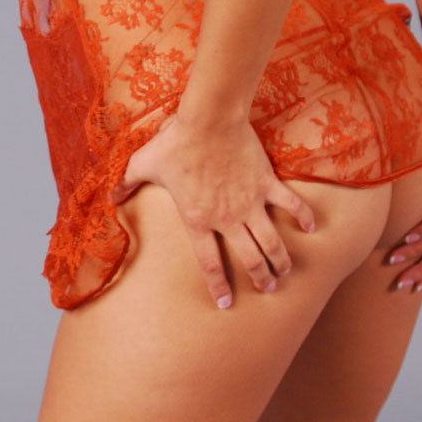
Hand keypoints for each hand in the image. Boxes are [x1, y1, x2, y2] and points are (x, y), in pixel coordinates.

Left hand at [111, 109, 316, 308]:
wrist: (208, 119)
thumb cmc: (175, 142)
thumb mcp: (143, 164)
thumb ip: (126, 184)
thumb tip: (109, 196)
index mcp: (198, 220)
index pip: (209, 263)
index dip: (218, 285)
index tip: (225, 302)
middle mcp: (227, 218)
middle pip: (249, 259)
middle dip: (260, 278)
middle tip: (268, 288)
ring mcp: (250, 202)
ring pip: (272, 242)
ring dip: (281, 260)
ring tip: (286, 271)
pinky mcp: (266, 183)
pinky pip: (290, 205)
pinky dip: (303, 217)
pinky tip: (312, 228)